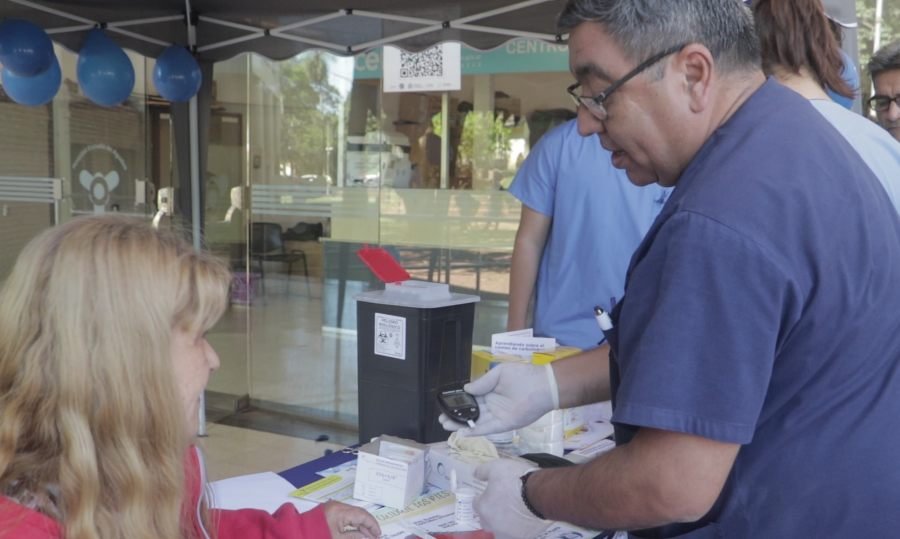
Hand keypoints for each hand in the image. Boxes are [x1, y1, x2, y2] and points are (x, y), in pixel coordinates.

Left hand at [321, 500, 380, 538]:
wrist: (296, 536)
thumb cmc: (317, 536)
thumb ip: (355, 537)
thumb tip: (367, 537)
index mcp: (340, 510)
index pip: (362, 515)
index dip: (372, 525)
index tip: (378, 535)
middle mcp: (337, 506)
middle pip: (358, 514)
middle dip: (367, 526)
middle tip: (374, 537)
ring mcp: (332, 508)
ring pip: (352, 515)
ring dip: (360, 526)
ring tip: (366, 536)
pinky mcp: (328, 512)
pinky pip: (344, 516)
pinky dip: (351, 524)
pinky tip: (355, 532)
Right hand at [440, 363, 557, 435]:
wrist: (543, 386)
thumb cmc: (523, 376)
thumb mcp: (499, 373)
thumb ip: (482, 383)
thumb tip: (466, 389)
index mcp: (490, 391)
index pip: (471, 398)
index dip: (459, 403)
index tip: (445, 405)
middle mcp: (492, 404)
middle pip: (470, 412)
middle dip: (456, 416)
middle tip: (442, 419)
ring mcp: (498, 416)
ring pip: (476, 422)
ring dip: (461, 425)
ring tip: (445, 426)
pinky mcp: (504, 424)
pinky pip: (487, 429)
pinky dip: (475, 431)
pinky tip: (462, 432)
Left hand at [474, 458, 551, 538]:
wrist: (540, 494)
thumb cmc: (516, 480)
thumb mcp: (496, 467)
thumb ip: (483, 472)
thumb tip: (475, 474)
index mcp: (483, 508)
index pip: (476, 504)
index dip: (482, 497)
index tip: (490, 492)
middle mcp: (493, 524)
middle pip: (486, 520)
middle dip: (490, 512)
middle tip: (501, 502)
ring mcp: (508, 532)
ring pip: (500, 530)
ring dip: (503, 522)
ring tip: (513, 512)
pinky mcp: (524, 536)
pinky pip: (517, 533)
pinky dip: (519, 527)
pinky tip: (524, 517)